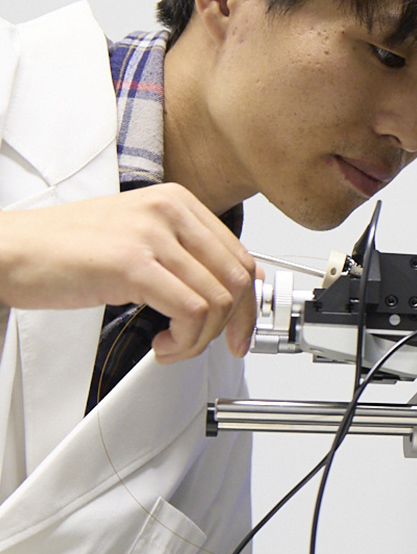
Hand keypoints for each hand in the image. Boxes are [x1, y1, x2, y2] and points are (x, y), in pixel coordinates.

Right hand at [0, 183, 257, 362]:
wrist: (9, 250)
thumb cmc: (65, 250)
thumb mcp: (139, 240)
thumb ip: (184, 257)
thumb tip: (228, 293)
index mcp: (177, 201)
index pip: (241, 257)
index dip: (249, 304)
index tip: (240, 331)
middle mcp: (170, 210)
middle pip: (239, 279)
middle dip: (233, 326)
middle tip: (212, 346)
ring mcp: (152, 235)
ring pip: (219, 300)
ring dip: (201, 339)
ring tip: (173, 345)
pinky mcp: (133, 264)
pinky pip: (192, 312)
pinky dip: (186, 341)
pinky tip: (162, 346)